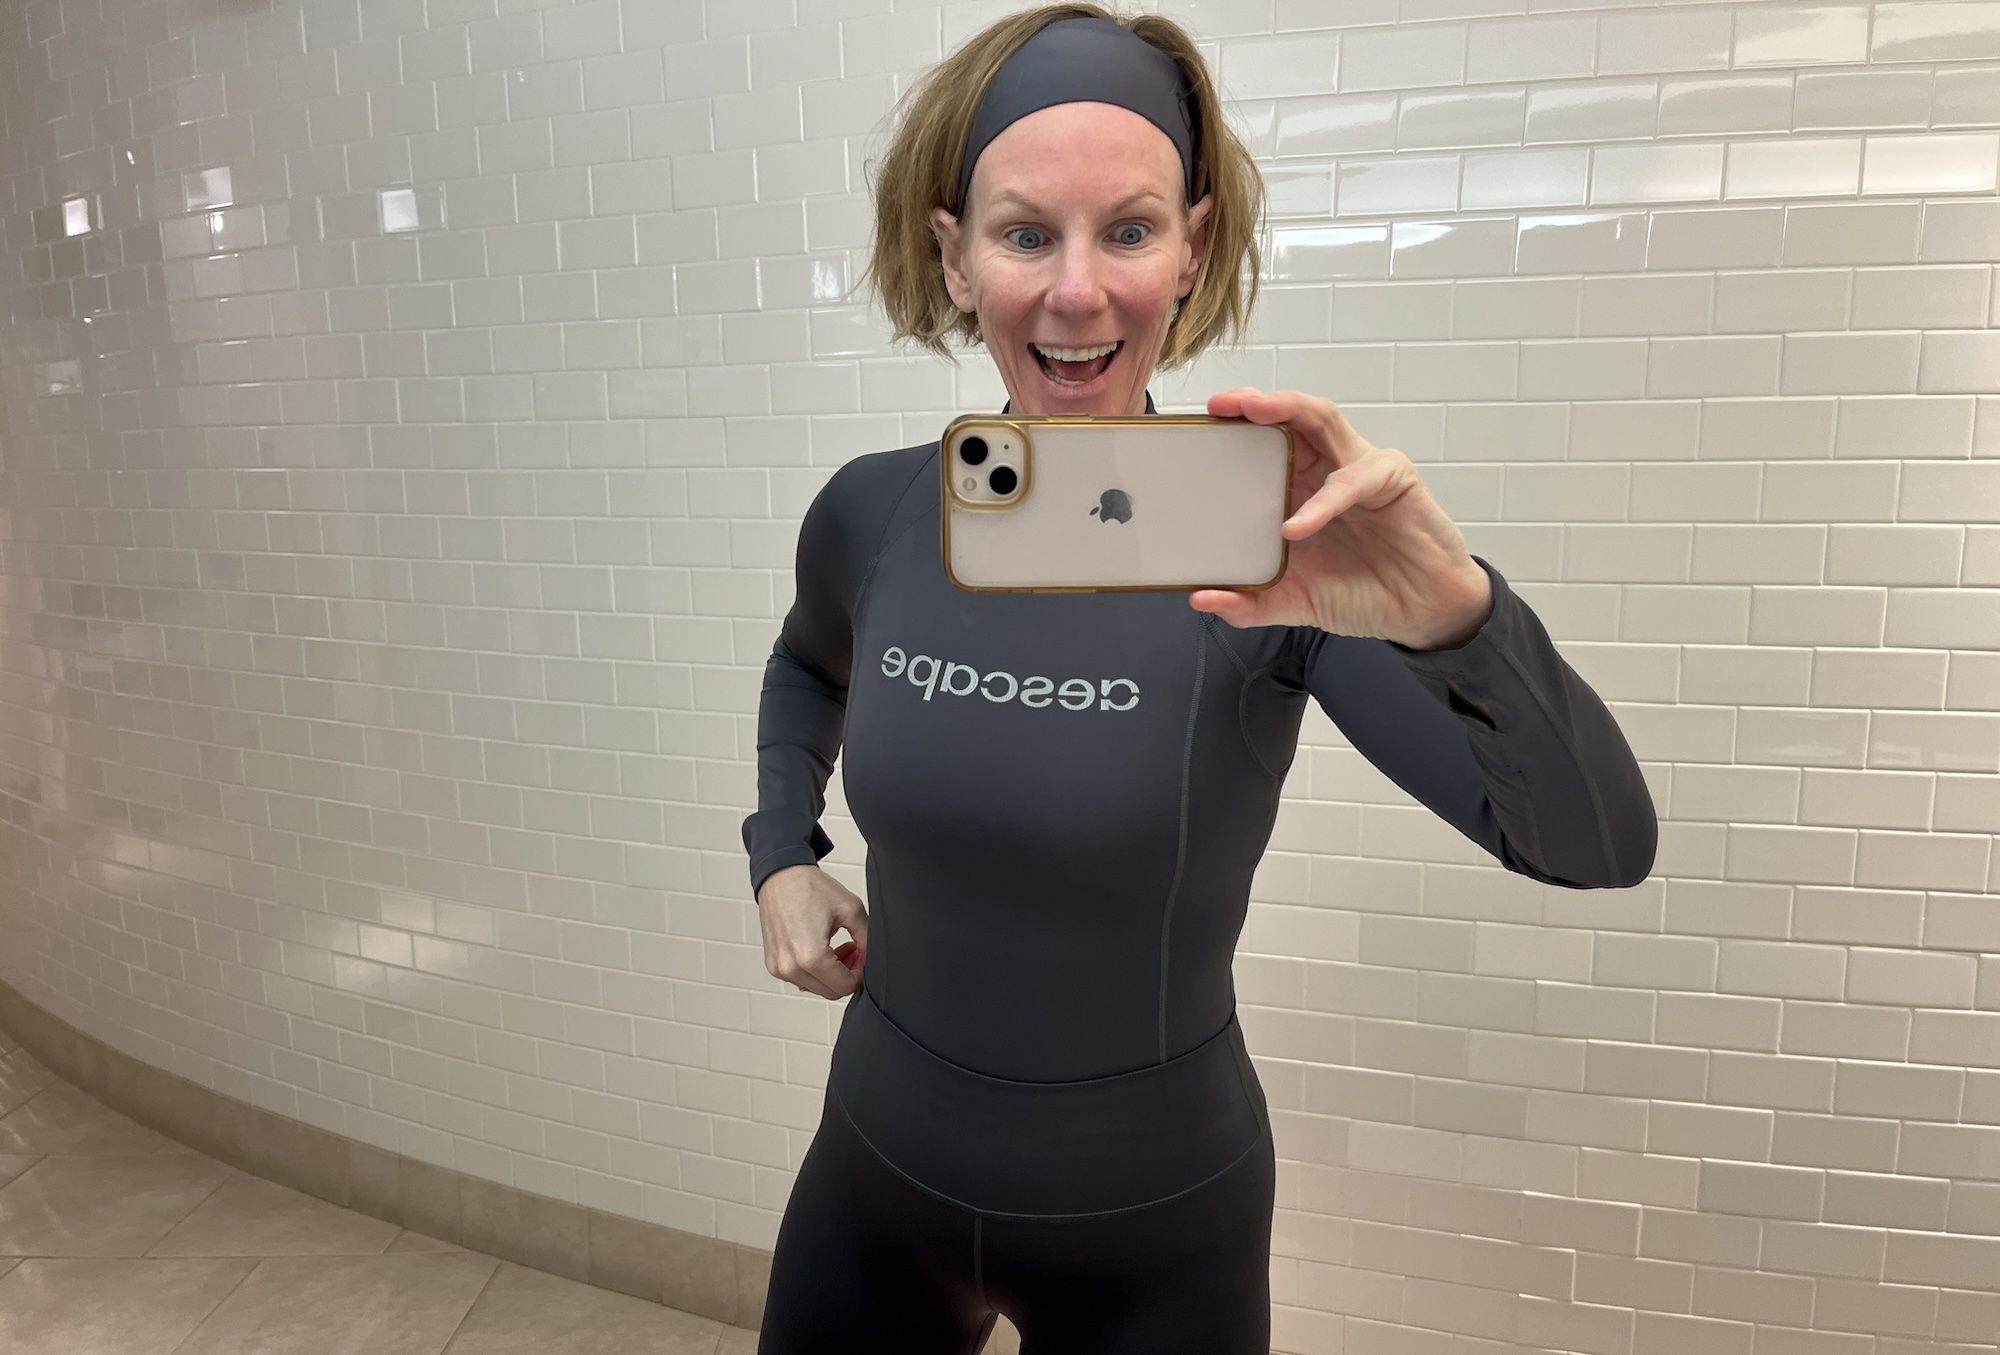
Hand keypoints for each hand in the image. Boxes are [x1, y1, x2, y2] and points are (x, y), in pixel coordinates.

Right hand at [757, 865, 867, 999]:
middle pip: (831, 992)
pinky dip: (815, 971)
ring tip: (837, 948)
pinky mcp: (773, 965)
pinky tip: (821, 950)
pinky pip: (802, 980)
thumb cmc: (810, 888)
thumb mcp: (851, 910)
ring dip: (831, 974)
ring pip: (817, 988)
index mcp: (811, 956)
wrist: (781, 877)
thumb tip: (870, 961)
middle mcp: (791, 967)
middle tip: (853, 950)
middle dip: (847, 974)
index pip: (846, 987)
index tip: (861, 954)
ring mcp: (779, 968)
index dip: (860, 973)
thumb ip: (867, 940)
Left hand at [1190, 387, 1492, 649]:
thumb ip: (1250, 604)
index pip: (1263, 443)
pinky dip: (1324, 500)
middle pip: (1289, 418)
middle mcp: (1325, 468)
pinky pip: (1354, 479)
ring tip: (1252, 413)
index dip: (1232, 428)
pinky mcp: (1393, 478)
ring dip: (1287, 410)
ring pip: (1322, 420)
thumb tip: (1201, 599)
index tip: (1196, 425)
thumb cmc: (1362, 592)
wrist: (1420, 613)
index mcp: (1298, 489)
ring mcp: (1359, 468)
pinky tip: (1297, 526)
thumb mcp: (1295, 601)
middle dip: (1253, 403)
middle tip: (1220, 406)